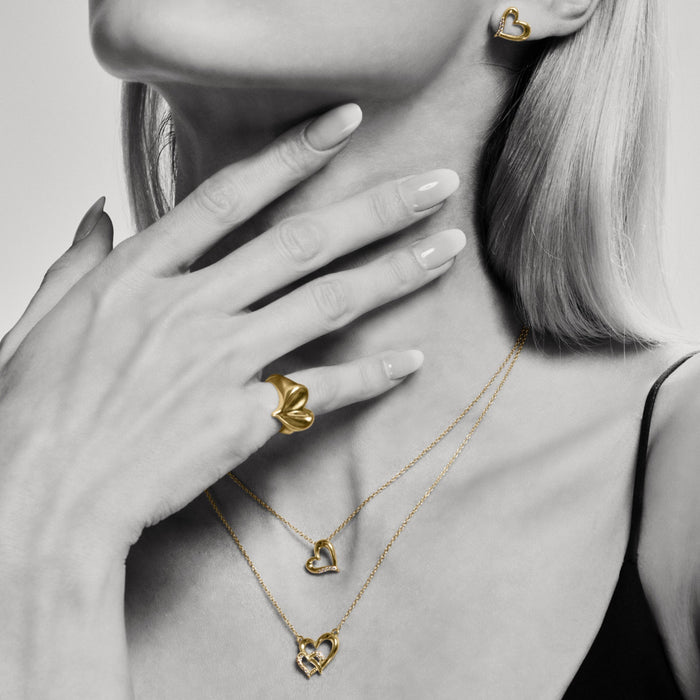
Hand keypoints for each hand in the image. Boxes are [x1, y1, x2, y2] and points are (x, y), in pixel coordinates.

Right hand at [0, 103, 462, 559]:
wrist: (42, 498)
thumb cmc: (32, 413)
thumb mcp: (42, 319)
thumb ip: (76, 260)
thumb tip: (95, 214)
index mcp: (139, 276)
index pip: (230, 196)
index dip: (293, 155)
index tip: (345, 125)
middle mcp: (191, 309)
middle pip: (303, 242)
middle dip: (377, 208)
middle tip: (434, 185)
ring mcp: (222, 364)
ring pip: (328, 304)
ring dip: (394, 273)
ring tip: (445, 250)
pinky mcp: (244, 420)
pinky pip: (322, 389)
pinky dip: (370, 375)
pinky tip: (412, 359)